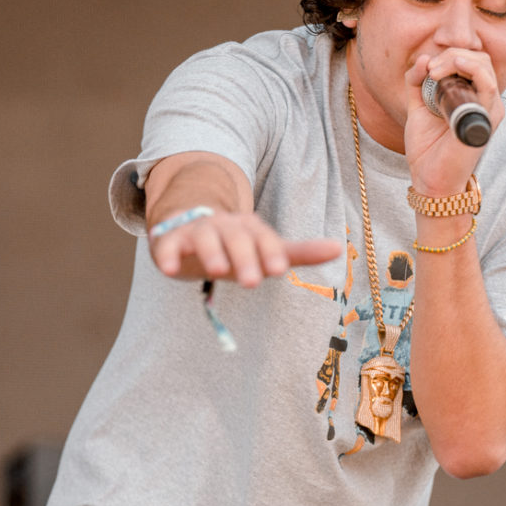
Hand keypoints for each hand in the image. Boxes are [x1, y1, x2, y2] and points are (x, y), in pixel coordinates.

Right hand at [149, 210, 340, 287]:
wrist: (187, 224)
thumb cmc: (233, 245)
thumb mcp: (265, 249)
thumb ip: (299, 253)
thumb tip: (338, 248)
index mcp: (250, 228)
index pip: (263, 237)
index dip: (270, 251)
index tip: (278, 270)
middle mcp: (225, 225)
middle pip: (236, 237)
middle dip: (244, 257)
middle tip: (252, 282)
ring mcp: (196, 230)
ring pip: (204, 236)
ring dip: (211, 250)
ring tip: (217, 270)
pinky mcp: (170, 239)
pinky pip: (168, 245)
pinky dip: (168, 255)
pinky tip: (169, 269)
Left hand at [403, 50, 504, 194]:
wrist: (429, 179)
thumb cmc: (427, 149)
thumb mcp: (418, 107)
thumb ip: (417, 81)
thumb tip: (424, 58)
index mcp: (472, 96)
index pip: (471, 60)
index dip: (449, 55)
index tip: (426, 67)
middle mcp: (485, 100)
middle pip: (478, 58)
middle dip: (451, 55)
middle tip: (430, 69)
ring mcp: (489, 109)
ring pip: (483, 65)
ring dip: (456, 59)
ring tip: (434, 72)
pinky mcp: (486, 118)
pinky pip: (488, 84)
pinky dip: (470, 69)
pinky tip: (450, 70)